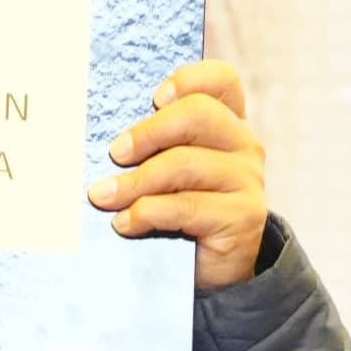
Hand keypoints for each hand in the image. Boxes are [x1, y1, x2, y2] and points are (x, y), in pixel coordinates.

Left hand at [88, 61, 268, 290]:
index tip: (154, 100)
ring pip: (185, 164)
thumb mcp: (167, 174)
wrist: (213, 269)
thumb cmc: (179, 214)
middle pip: (198, 114)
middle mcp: (243, 146)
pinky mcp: (241, 217)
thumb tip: (103, 145)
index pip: (221, 81)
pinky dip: (147, 212)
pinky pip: (186, 207)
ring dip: (135, 182)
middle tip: (115, 155)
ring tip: (104, 197)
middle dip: (148, 133)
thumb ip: (152, 149)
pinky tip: (125, 223)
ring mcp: (246, 181)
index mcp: (227, 125)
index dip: (188, 81)